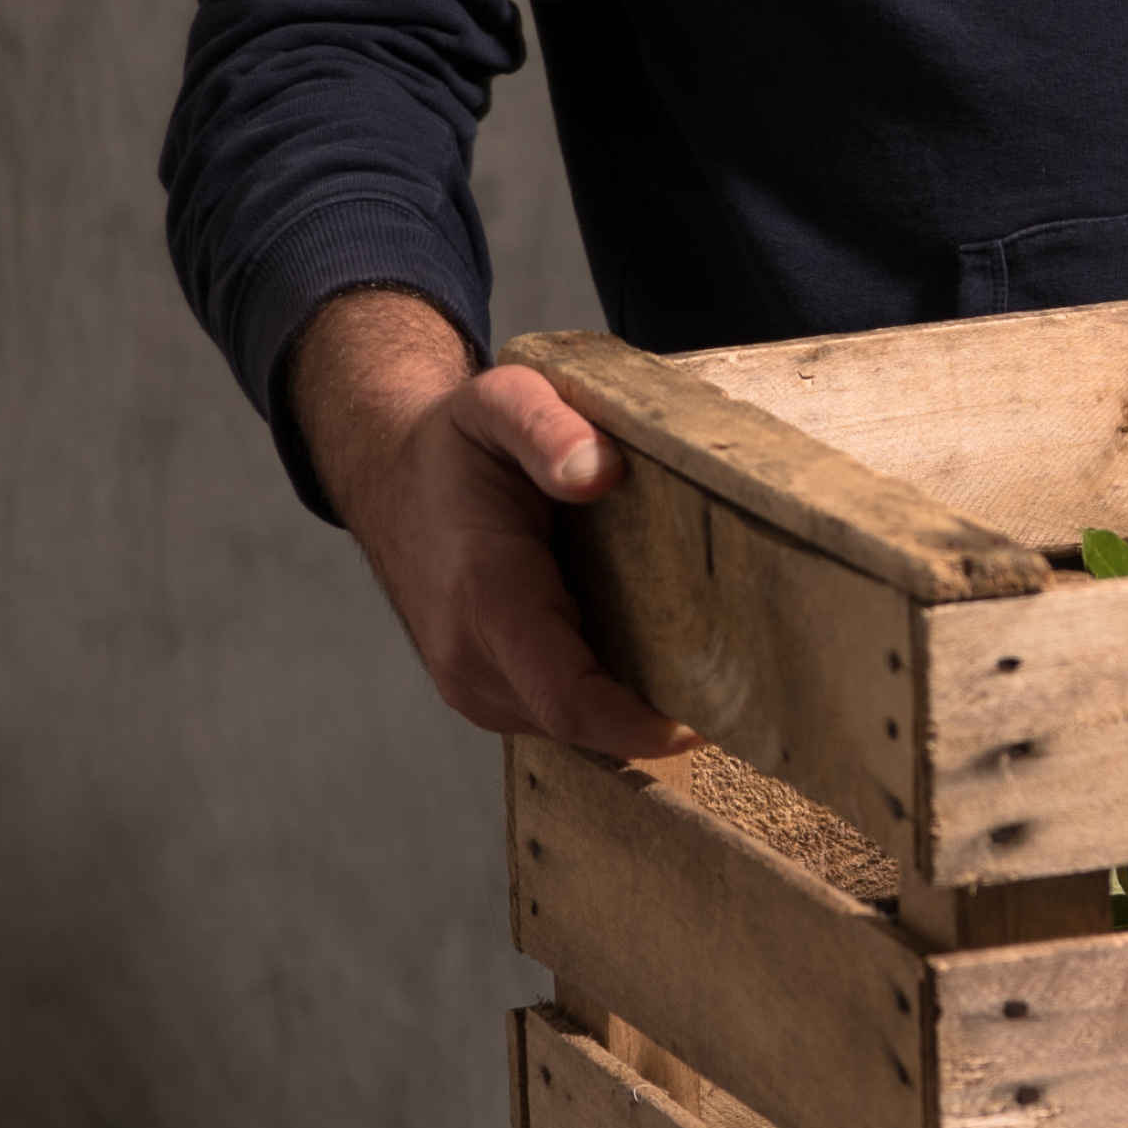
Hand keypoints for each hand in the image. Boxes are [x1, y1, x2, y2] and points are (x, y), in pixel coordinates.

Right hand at [285, 287, 688, 757]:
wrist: (389, 476)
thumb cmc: (454, 443)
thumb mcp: (501, 400)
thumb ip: (547, 426)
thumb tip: (599, 471)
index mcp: (485, 595)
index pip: (570, 700)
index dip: (642, 726)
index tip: (708, 720)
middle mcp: (469, 656)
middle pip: (583, 724)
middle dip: (656, 719)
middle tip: (738, 687)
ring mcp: (470, 682)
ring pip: (570, 728)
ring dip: (629, 709)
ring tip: (695, 666)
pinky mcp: (482, 691)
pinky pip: (554, 715)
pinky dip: (601, 699)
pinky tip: (638, 655)